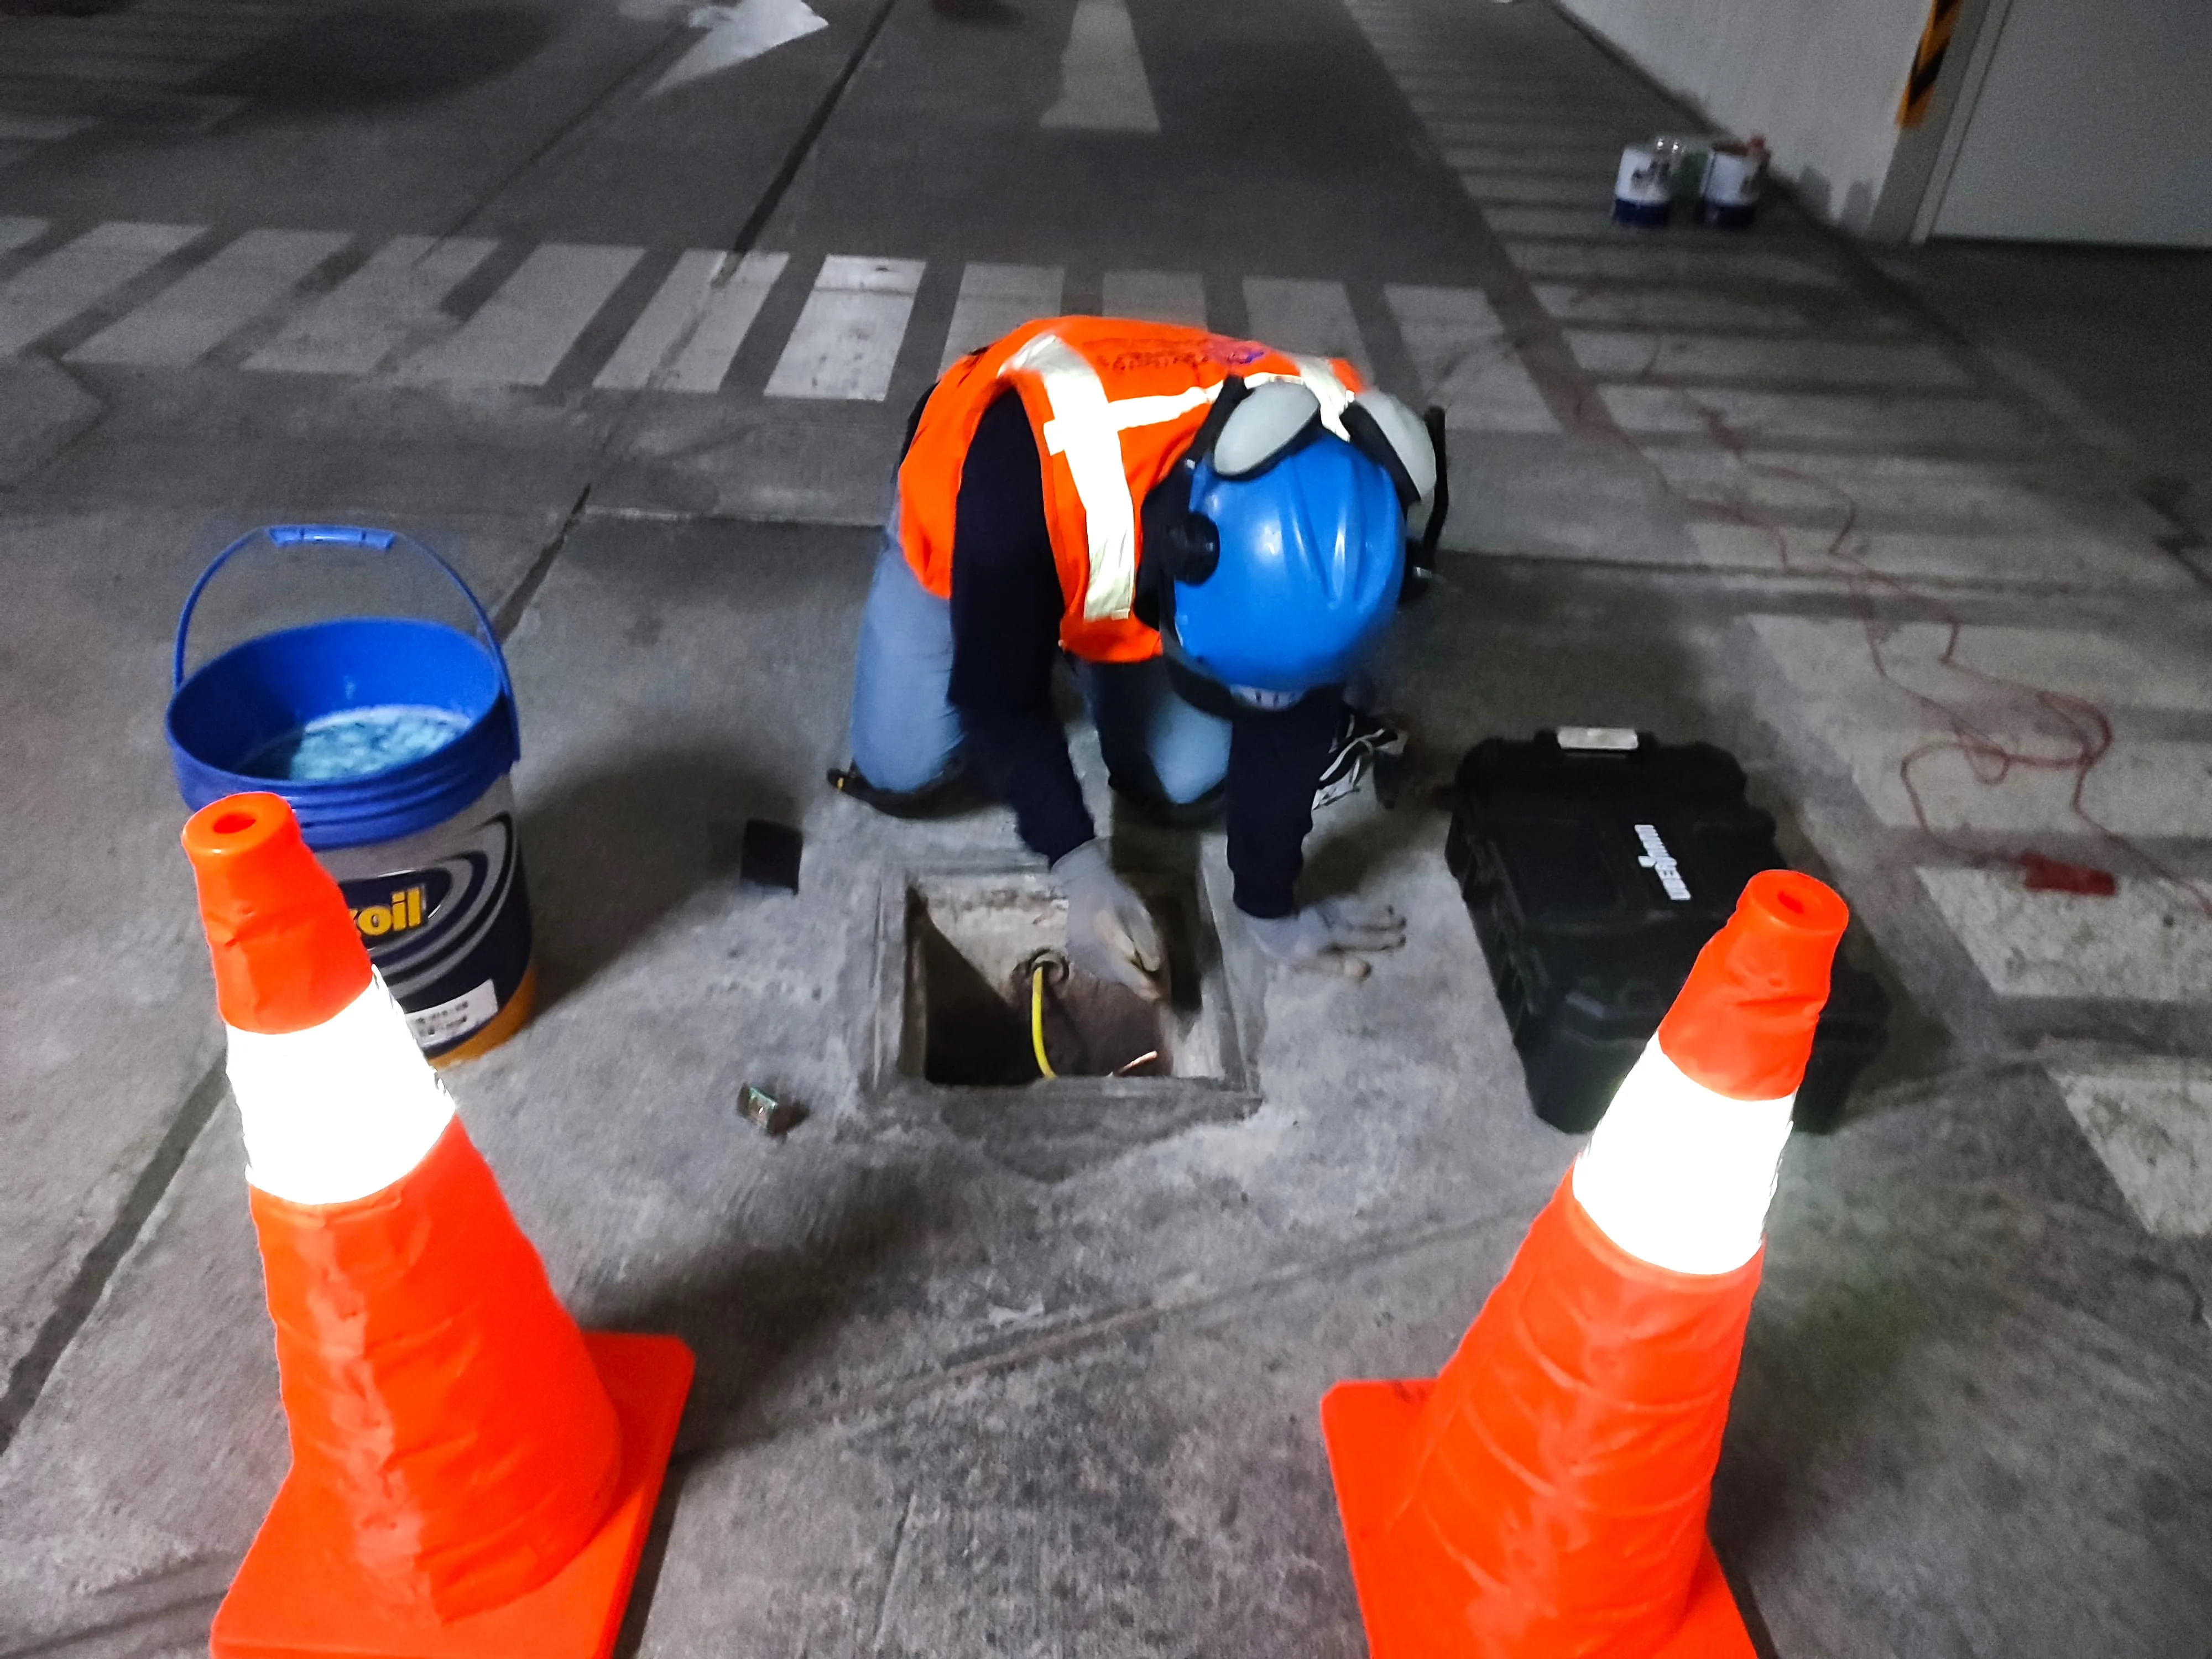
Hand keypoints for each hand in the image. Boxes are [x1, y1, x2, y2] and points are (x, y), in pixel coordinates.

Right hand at [1052, 840, 1165, 1001]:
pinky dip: (1112, 971)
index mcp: (1106, 931)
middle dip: (1136, 982)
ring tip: (1138, 971)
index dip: (1141, 982)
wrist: (1082, 883)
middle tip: (1154, 988)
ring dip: (1125, 977)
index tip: (1157, 995)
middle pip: (1117, 974)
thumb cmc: (1116, 894)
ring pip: (1108, 975)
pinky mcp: (1075, 955)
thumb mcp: (1138, 910)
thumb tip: (1153, 966)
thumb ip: (1146, 937)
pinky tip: (1120, 961)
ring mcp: (1079, 952)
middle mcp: (1088, 946)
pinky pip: (1098, 970)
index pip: (1125, 964)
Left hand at [1245, 897, 1405, 978]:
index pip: (1364, 938)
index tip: (1401, 938)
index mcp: (1336, 935)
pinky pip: (1345, 900)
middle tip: (1402, 921)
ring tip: (1389, 909)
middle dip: (1384, 922)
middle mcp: (1336, 919)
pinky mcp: (1320, 902)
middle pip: (1364, 920)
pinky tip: (1361, 901)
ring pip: (1356, 908)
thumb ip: (1339, 965)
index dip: (1382, 940)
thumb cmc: (1288, 945)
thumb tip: (1366, 969)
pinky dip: (1358, 901)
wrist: (1267, 916)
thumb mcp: (1312, 961)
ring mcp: (1328, 909)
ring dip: (1374, 909)